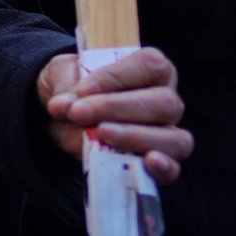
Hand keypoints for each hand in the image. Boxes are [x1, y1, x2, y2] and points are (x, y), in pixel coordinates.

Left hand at [38, 48, 191, 182]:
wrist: (63, 120)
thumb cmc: (74, 88)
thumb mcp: (61, 75)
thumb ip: (64, 86)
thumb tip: (62, 105)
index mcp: (151, 69)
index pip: (150, 66)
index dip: (117, 76)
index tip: (82, 89)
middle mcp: (167, 101)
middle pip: (163, 103)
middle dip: (117, 108)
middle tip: (80, 112)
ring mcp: (168, 134)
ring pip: (174, 138)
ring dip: (135, 136)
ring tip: (102, 133)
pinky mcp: (159, 164)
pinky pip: (173, 169)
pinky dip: (164, 168)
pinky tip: (147, 162)